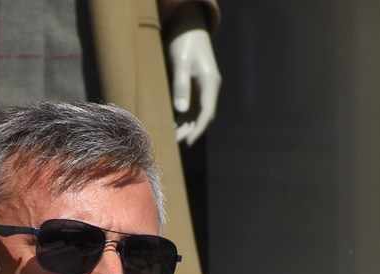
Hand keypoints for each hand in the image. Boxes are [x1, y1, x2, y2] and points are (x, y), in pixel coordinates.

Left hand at [167, 29, 220, 145]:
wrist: (188, 26)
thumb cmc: (184, 41)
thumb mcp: (181, 62)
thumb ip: (181, 86)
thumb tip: (181, 110)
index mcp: (210, 82)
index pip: (207, 112)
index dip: (199, 129)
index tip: (188, 142)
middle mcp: (209, 88)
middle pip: (202, 116)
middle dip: (189, 131)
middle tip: (173, 142)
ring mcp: (202, 89)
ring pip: (196, 114)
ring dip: (184, 126)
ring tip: (169, 136)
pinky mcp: (194, 88)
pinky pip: (190, 107)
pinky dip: (181, 118)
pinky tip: (169, 124)